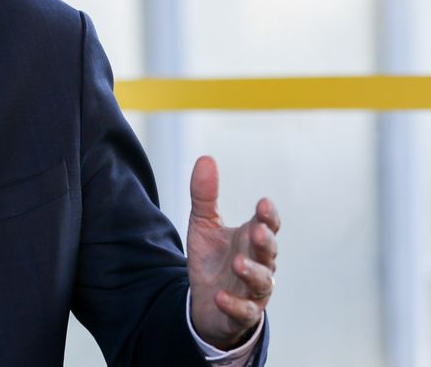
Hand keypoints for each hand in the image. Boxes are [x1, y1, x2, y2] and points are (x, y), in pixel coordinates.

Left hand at [186, 155, 279, 349]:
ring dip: (252, 272)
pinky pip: (243, 311)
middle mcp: (259, 265)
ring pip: (262, 283)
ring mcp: (252, 291)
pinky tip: (220, 296)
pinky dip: (234, 305)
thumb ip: (205, 195)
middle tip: (256, 230)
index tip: (261, 203)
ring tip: (238, 263)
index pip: (269, 225)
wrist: (205, 302)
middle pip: (269, 252)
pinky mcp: (240, 313)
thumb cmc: (213, 260)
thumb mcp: (203, 224)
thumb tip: (206, 158)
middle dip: (264, 241)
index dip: (268, 216)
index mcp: (253, 240)